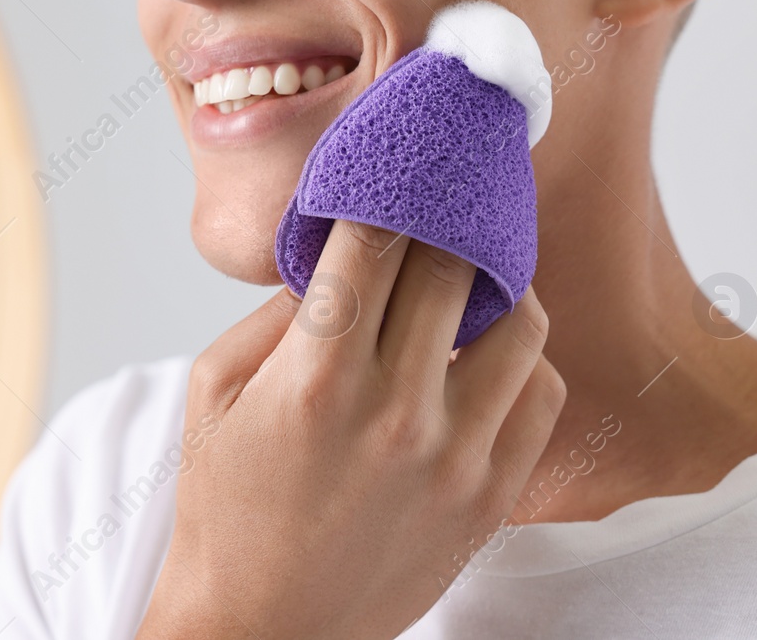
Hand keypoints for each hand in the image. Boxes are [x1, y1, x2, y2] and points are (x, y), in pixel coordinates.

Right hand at [136, 221, 564, 638]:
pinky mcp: (490, 499)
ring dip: (495, 284)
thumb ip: (278, 310)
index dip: (388, 189)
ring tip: (468, 279)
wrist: (262, 627)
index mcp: (316, 378)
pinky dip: (519, 357)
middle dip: (445, 221)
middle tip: (440, 203)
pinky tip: (482, 353)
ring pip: (522, 324)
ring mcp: (454, 460)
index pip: (375, 242)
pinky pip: (542, 395)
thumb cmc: (225, 502)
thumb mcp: (214, 390)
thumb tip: (339, 245)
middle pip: (454, 266)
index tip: (396, 163)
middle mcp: (395, 413)